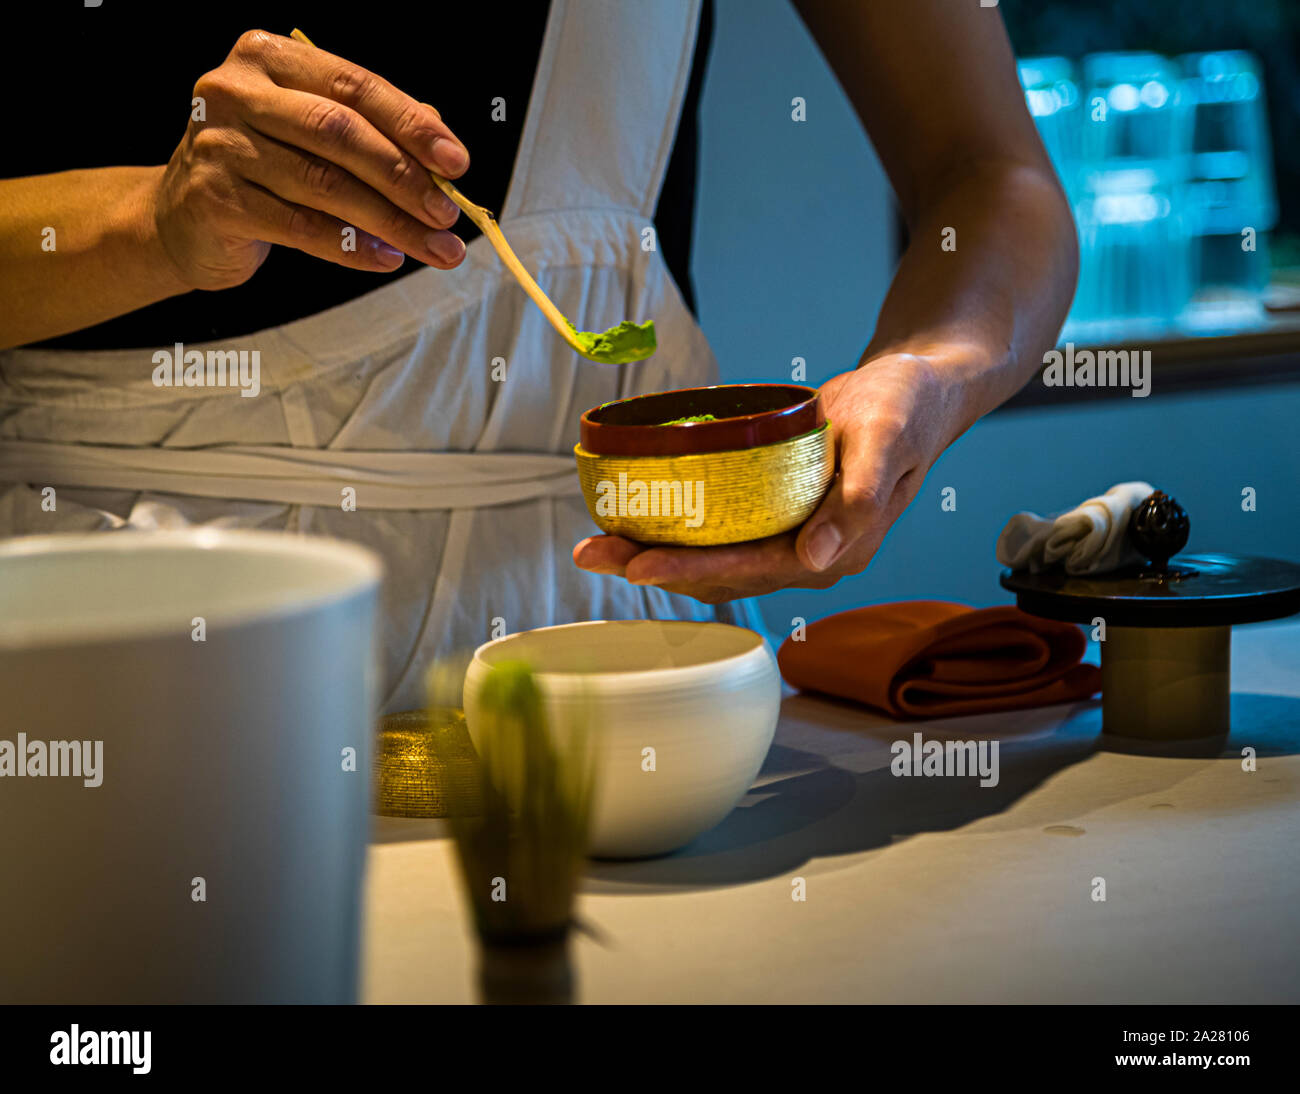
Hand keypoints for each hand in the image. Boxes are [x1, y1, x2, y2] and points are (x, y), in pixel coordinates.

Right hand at [152, 30, 468, 290]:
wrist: (184, 216)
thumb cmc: (263, 168)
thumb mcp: (313, 134)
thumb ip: (373, 130)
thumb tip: (442, 151)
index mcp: (268, 58)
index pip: (354, 85)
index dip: (411, 124)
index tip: (457, 162)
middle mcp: (237, 91)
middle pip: (340, 132)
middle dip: (405, 176)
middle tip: (447, 213)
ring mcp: (221, 144)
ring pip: (325, 184)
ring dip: (390, 220)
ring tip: (433, 246)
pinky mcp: (215, 199)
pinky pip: (299, 226)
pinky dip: (350, 246)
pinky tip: (386, 258)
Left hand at [572, 353, 960, 602]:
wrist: (913, 392)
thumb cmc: (904, 407)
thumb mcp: (886, 438)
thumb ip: (858, 498)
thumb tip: (816, 558)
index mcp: (838, 548)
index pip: (753, 569)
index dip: (693, 571)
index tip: (637, 567)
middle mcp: (811, 554)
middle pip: (721, 574)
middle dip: (654, 567)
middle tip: (591, 555)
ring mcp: (792, 539)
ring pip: (713, 561)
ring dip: (655, 554)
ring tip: (597, 544)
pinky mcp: (776, 518)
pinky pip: (720, 536)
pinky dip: (677, 533)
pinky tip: (637, 523)